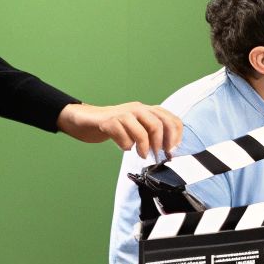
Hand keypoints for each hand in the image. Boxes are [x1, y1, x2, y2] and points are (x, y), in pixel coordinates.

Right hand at [58, 102, 182, 159]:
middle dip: (159, 144)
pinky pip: (123, 137)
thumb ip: (152, 134)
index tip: (171, 150)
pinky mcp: (109, 121)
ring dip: (144, 147)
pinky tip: (125, 147)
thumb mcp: (137, 127)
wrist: (88, 119)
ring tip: (141, 154)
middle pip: (157, 124)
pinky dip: (126, 146)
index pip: (170, 119)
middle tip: (156, 155)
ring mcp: (123, 113)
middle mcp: (137, 108)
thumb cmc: (116, 126)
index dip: (175, 135)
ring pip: (142, 132)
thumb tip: (169, 149)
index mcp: (147, 110)